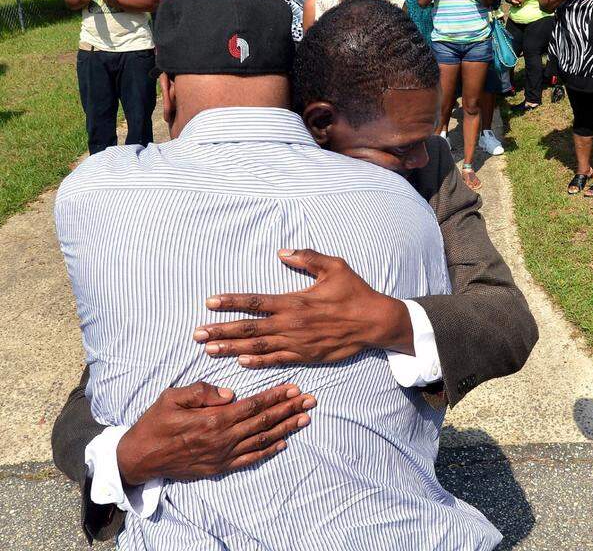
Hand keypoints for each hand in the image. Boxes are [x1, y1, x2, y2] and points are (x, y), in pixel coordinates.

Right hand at [117, 382, 314, 486]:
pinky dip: (268, 451)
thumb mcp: (171, 397)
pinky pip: (249, 459)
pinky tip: (283, 443)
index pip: (253, 405)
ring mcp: (223, 456)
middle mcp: (223, 439)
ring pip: (262, 440)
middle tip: (311, 400)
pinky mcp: (219, 468)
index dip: (276, 396)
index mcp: (213, 419)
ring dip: (286, 429)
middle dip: (290, 409)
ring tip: (305, 418)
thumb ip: (201, 392)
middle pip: (264, 421)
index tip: (295, 388)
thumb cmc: (154, 423)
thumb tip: (229, 392)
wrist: (139, 458)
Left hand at [194, 248, 411, 367]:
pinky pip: (277, 359)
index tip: (209, 303)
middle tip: (196, 334)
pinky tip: (241, 361)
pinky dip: (258, 361)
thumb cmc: (355, 292)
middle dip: (220, 331)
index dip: (230, 302)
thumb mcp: (334, 267)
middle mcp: (291, 323)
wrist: (374, 322)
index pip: (255, 301)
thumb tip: (282, 251)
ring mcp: (297, 342)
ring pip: (258, 347)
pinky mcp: (306, 355)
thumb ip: (307, 258)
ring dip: (232, 348)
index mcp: (295, 301)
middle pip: (249, 328)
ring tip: (210, 349)